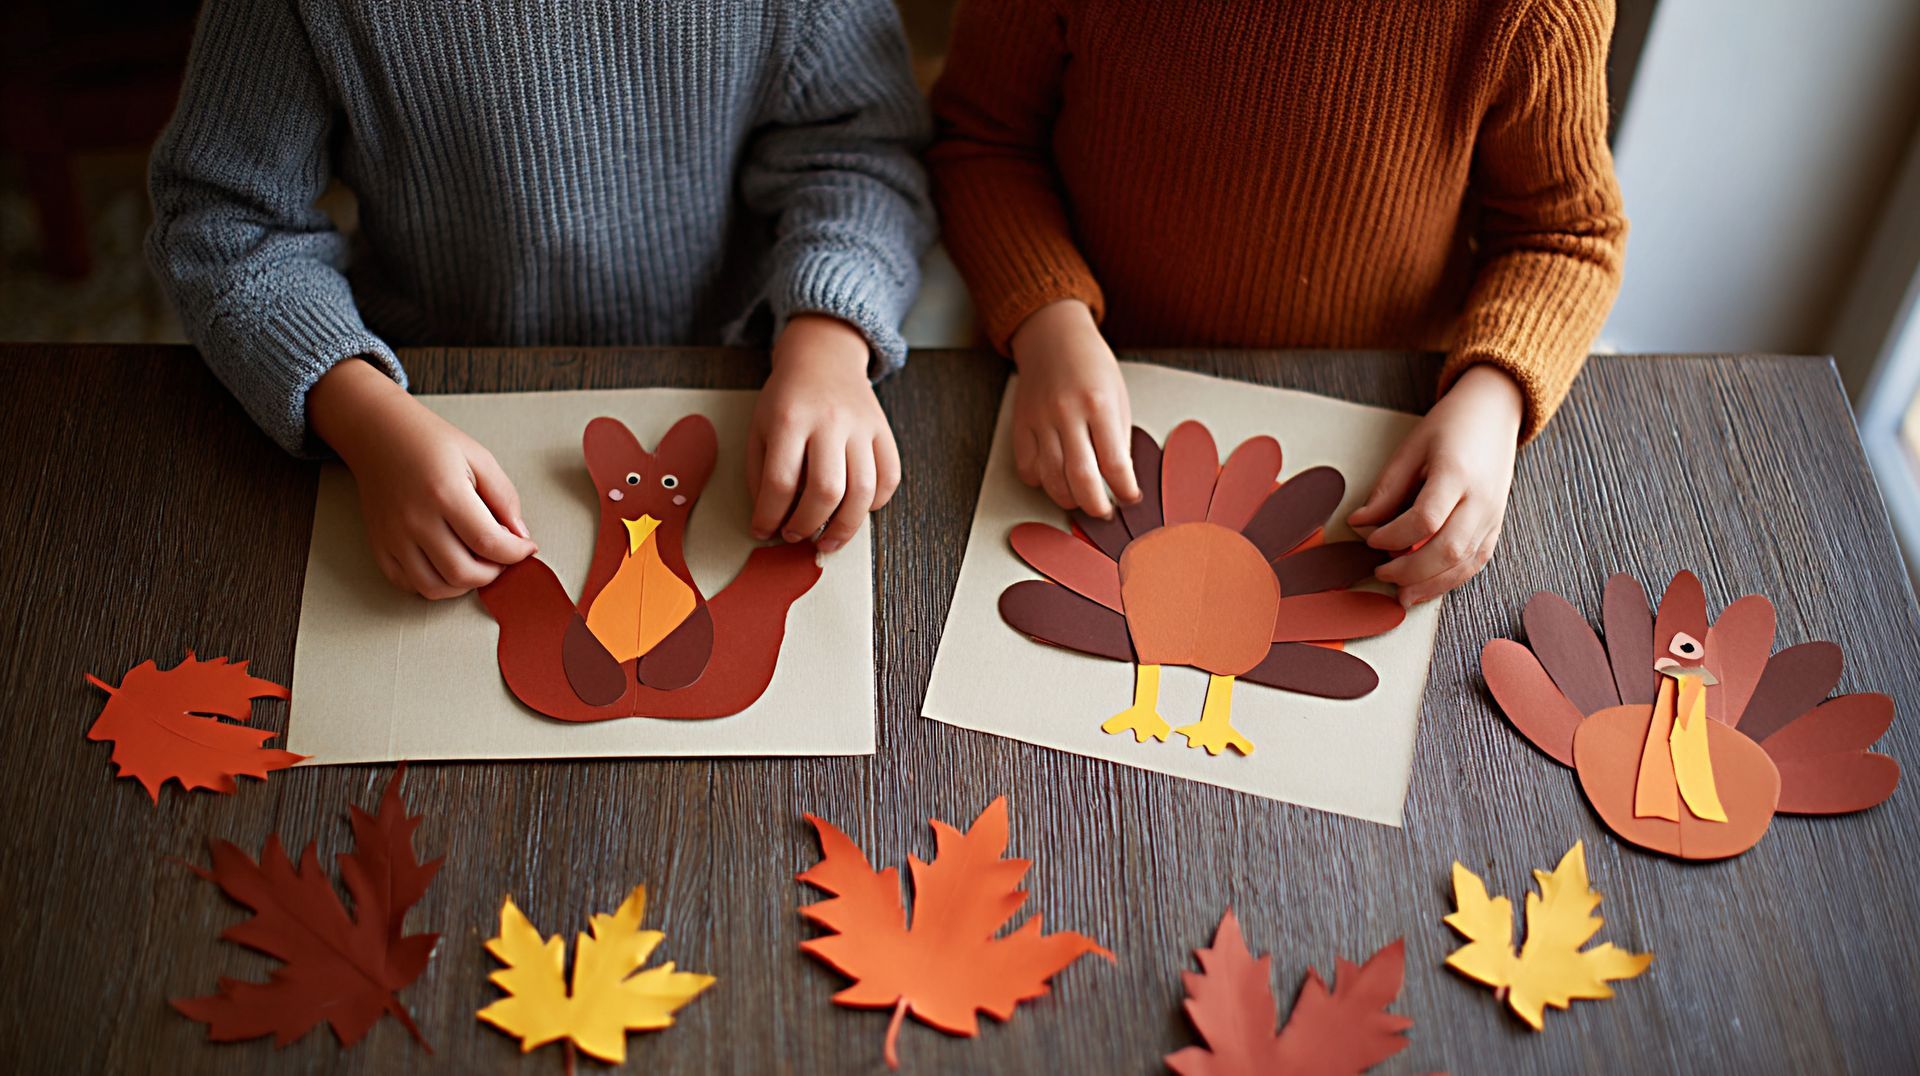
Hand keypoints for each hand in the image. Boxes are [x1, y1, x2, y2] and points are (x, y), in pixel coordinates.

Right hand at [309, 357, 536, 598]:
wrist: (379, 434)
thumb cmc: (431, 443)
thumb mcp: (479, 458)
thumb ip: (504, 498)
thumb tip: (519, 536)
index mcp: (444, 493)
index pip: (488, 543)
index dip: (516, 553)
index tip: (526, 548)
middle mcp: (415, 520)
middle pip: (462, 573)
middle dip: (493, 573)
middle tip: (502, 557)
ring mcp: (393, 536)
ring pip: (435, 588)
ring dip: (465, 584)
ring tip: (477, 563)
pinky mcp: (379, 545)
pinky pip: (408, 584)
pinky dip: (434, 584)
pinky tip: (448, 564)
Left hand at [747, 314, 900, 553]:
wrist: (824, 358)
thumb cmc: (787, 399)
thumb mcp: (759, 428)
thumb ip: (759, 474)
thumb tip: (770, 519)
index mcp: (789, 419)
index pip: (780, 482)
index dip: (769, 516)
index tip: (764, 530)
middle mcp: (830, 422)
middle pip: (826, 491)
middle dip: (807, 525)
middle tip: (795, 536)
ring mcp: (862, 426)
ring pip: (863, 491)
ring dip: (844, 527)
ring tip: (827, 541)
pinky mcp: (883, 431)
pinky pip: (889, 478)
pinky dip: (874, 504)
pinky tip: (855, 509)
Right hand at [1006, 299, 1140, 516]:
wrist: (1053, 337)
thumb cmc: (1091, 366)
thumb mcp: (1117, 396)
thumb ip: (1118, 438)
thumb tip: (1119, 479)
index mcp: (1098, 404)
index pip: (1114, 463)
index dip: (1125, 490)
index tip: (1130, 498)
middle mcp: (1066, 413)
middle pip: (1080, 478)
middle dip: (1096, 506)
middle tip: (1105, 512)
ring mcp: (1039, 420)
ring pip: (1051, 479)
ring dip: (1069, 499)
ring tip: (1082, 500)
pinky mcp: (1020, 424)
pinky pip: (1027, 468)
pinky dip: (1041, 482)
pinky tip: (1054, 478)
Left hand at [1347, 364, 1523, 605]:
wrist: (1494, 414)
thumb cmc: (1450, 427)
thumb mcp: (1410, 448)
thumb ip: (1386, 489)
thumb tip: (1359, 523)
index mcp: (1457, 473)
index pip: (1425, 519)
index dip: (1393, 537)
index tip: (1370, 540)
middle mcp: (1482, 499)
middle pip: (1448, 549)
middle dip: (1410, 570)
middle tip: (1380, 572)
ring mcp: (1494, 515)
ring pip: (1465, 563)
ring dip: (1431, 584)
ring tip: (1400, 593)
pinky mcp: (1497, 525)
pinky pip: (1476, 562)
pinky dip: (1450, 579)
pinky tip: (1426, 587)